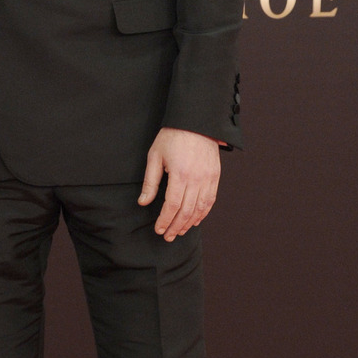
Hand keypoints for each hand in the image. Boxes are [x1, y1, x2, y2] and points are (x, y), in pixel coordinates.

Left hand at [137, 127, 221, 241]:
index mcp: (180, 174)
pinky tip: (195, 220)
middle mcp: (197, 179)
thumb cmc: (172, 136)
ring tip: (179, 231)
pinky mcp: (215, 176)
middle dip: (175, 226)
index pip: (172, 206)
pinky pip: (210, 200)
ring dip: (189, 223)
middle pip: (186, 211)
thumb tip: (143, 202)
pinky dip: (203, 213)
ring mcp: (208, 178)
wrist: (196, 121)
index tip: (158, 229)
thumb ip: (150, 182)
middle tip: (167, 236)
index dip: (165, 220)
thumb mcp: (155, 156)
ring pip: (200, 209)